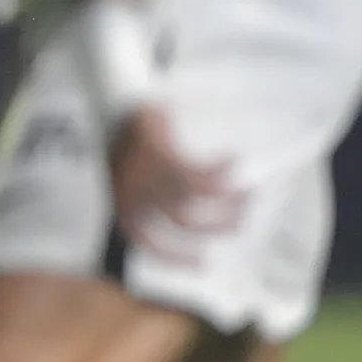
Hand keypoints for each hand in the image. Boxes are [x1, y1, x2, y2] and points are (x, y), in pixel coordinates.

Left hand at [108, 106, 242, 264]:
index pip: (148, 244)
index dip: (176, 258)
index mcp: (122, 206)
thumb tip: (184, 219)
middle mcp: (136, 197)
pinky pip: (202, 172)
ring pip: (199, 198)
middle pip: (185, 223)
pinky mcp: (164, 156)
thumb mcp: (127, 175)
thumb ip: (148, 199)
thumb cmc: (124, 139)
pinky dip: (222, 168)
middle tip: (240, 221)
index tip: (203, 262)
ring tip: (248, 192)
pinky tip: (233, 158)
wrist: (113, 99)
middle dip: (218, 225)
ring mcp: (151, 177)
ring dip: (229, 198)